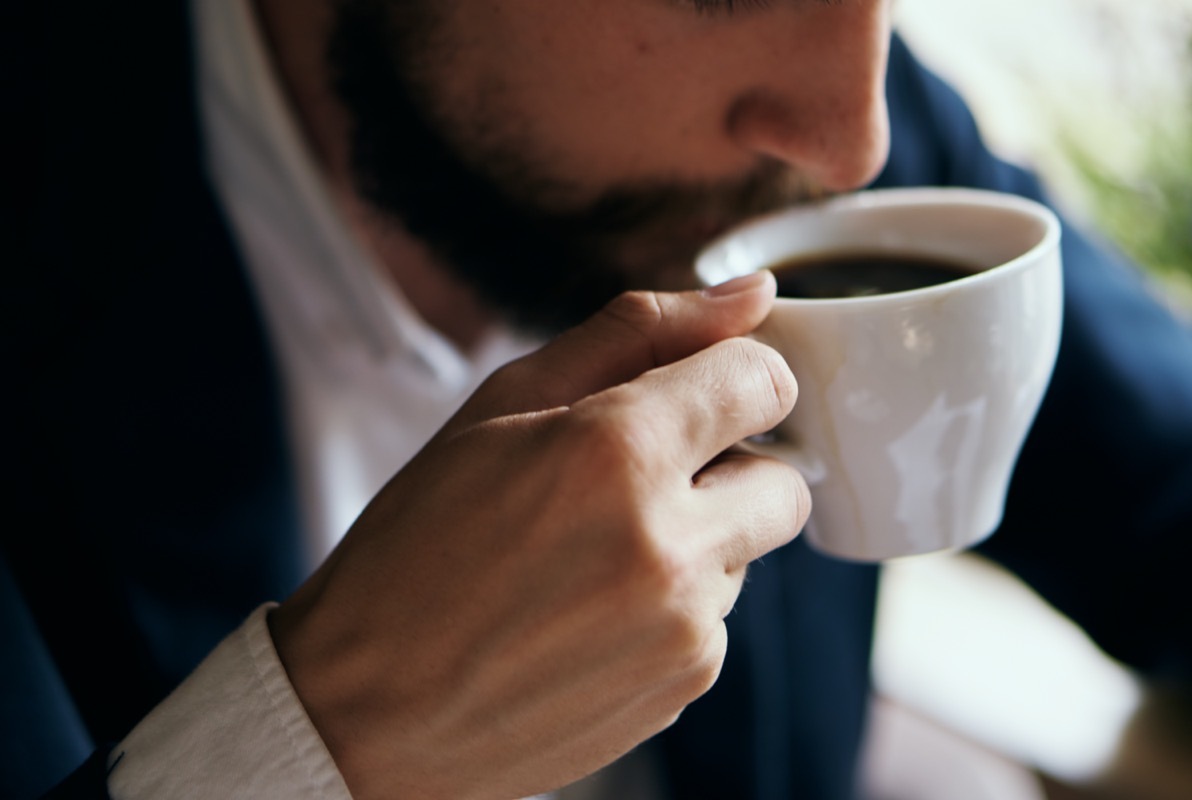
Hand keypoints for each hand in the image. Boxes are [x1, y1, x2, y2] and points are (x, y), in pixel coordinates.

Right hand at [269, 271, 809, 799]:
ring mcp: (684, 628)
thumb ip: (638, 332)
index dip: (736, 376)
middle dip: (733, 466)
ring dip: (699, 539)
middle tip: (642, 478)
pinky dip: (674, 605)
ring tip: (592, 556)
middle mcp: (669, 545)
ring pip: (749, 552)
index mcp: (617, 452)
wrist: (368, 707)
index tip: (701, 391)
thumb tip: (752, 294)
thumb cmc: (419, 544)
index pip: (764, 380)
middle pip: (785, 479)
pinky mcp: (685, 686)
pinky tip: (590, 613)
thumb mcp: (502, 406)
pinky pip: (717, 619)